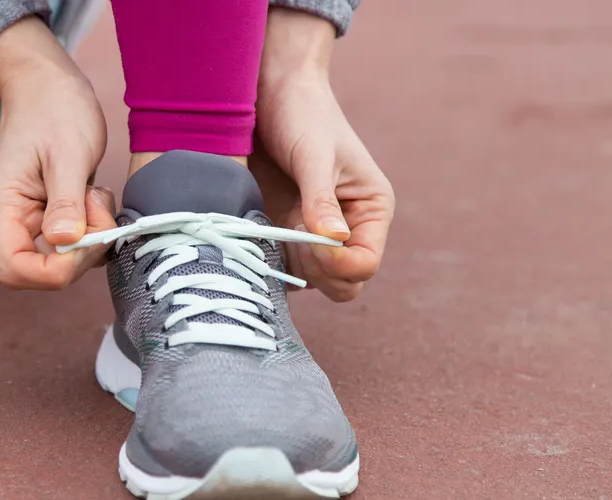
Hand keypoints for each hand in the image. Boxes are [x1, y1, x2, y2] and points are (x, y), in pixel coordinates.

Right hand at [0, 17, 116, 289]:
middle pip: (43, 271)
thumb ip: (66, 202)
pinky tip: (93, 197)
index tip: (84, 238)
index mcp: (2, 210)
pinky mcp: (47, 220)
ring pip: (62, 260)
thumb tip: (64, 242)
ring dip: (90, 237)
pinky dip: (92, 230)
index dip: (54, 270)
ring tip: (94, 194)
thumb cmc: (54, 111)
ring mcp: (27, 223)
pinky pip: (72, 245)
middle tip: (96, 205)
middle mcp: (8, 223)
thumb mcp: (68, 154)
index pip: (16, 271)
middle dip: (81, 250)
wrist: (47, 87)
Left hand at [253, 8, 394, 301]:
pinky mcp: (280, 231)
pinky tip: (252, 236)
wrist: (268, 92)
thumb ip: (320, 198)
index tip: (308, 237)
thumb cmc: (302, 113)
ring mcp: (311, 234)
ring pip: (307, 281)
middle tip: (287, 233)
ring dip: (287, 266)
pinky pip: (278, 266)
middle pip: (340, 285)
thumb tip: (333, 241)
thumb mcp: (314, 154)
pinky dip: (265, 262)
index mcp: (370, 211)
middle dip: (315, 270)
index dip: (338, 265)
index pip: (364, 265)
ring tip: (268, 228)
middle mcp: (345, 230)